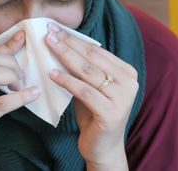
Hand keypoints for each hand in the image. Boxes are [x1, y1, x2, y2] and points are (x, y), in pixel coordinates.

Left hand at [45, 23, 138, 170]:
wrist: (104, 147)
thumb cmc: (95, 113)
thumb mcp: (92, 87)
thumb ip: (85, 69)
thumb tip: (61, 44)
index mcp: (127, 72)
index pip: (97, 51)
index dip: (75, 39)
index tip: (56, 29)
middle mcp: (129, 83)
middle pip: (92, 58)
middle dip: (68, 43)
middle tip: (49, 32)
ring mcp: (122, 98)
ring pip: (87, 71)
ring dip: (65, 56)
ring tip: (48, 46)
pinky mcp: (111, 113)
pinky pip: (83, 91)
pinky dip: (66, 80)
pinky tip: (52, 73)